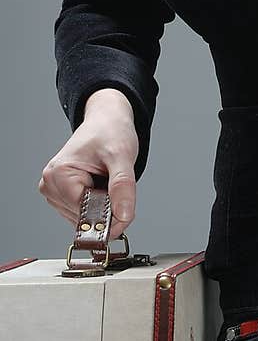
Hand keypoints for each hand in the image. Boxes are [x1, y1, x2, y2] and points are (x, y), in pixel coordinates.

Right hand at [38, 89, 138, 242]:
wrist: (107, 121)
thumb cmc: (110, 132)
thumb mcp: (121, 156)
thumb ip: (122, 186)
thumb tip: (122, 215)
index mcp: (58, 174)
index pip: (84, 213)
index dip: (109, 214)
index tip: (124, 203)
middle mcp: (50, 184)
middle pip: (84, 218)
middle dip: (106, 208)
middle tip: (115, 183)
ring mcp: (55, 191)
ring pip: (85, 218)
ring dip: (102, 206)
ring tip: (104, 179)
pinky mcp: (62, 196)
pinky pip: (84, 213)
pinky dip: (98, 204)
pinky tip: (99, 185)